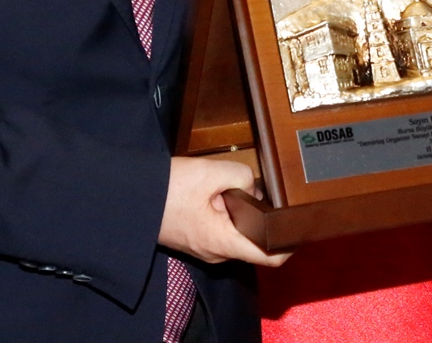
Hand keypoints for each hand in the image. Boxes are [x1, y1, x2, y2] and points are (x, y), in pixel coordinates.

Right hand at [158, 156, 289, 266]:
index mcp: (223, 243)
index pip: (270, 258)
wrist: (130, 196)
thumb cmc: (167, 189)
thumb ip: (243, 176)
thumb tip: (253, 186)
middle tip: (256, 186)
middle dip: (260, 212)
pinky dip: (226, 209)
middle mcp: (216, 252)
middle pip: (255, 238)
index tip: (301, 224)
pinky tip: (214, 190)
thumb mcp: (212, 173)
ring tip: (227, 185)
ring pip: (238, 230)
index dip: (290, 243)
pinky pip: (222, 226)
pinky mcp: (197, 237)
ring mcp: (205, 248)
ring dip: (240, 208)